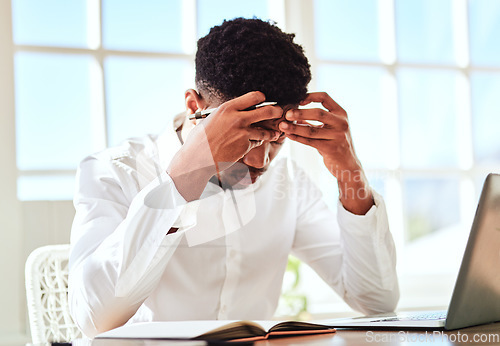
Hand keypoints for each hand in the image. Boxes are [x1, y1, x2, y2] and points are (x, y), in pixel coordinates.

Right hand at [168, 91, 281, 200]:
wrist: (198, 157)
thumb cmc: (200, 138)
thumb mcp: (211, 118)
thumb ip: (226, 113)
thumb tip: (235, 109)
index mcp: (228, 108)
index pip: (254, 96)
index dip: (261, 98)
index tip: (263, 100)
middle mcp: (238, 118)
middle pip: (267, 111)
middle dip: (276, 111)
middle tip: (279, 112)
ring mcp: (243, 133)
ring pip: (265, 131)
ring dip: (270, 132)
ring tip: (274, 133)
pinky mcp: (245, 147)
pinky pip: (256, 143)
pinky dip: (255, 143)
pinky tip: (252, 144)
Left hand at [279, 92, 373, 213]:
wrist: (348, 165)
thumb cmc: (336, 143)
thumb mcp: (330, 128)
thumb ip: (314, 120)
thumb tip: (294, 112)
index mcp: (341, 113)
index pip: (324, 97)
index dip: (310, 96)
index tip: (298, 100)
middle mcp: (341, 123)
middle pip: (318, 113)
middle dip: (300, 113)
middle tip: (287, 114)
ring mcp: (337, 136)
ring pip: (311, 130)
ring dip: (295, 127)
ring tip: (282, 126)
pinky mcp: (330, 149)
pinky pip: (310, 142)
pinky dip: (297, 138)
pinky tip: (289, 135)